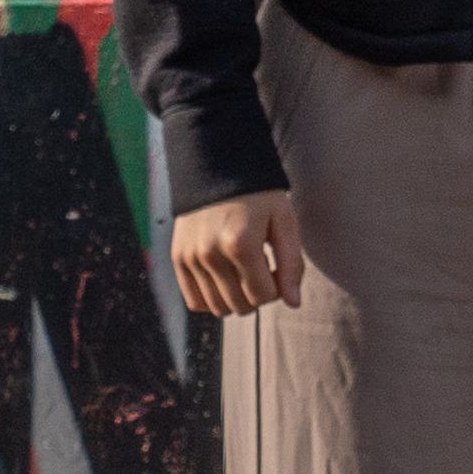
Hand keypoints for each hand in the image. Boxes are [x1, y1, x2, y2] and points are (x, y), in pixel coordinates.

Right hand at [171, 191, 307, 317]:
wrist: (216, 165)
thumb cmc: (258, 193)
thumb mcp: (283, 220)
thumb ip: (291, 263)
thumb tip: (293, 303)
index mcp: (241, 244)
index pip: (264, 296)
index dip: (277, 288)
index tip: (276, 268)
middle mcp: (211, 254)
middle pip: (242, 305)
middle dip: (258, 294)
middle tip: (261, 269)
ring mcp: (191, 257)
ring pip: (219, 308)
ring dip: (236, 299)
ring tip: (242, 272)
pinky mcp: (178, 258)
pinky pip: (195, 301)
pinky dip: (212, 299)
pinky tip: (224, 280)